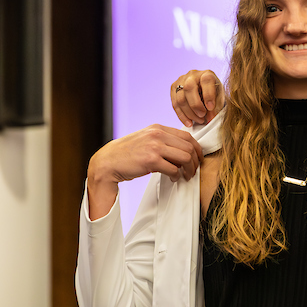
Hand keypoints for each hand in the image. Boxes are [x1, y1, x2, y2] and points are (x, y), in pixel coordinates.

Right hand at [86, 125, 203, 219]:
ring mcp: (154, 147)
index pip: (187, 136)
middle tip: (194, 170)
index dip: (197, 148)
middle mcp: (157, 134)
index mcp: (158, 128)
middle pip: (189, 146)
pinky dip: (177, 176)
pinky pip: (173, 169)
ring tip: (186, 176)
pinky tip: (174, 178)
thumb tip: (182, 150)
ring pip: (184, 157)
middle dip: (195, 161)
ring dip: (189, 169)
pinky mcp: (151, 160)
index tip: (198, 158)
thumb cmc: (127, 153)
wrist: (108, 162)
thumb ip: (162, 140)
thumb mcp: (146, 139)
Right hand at [170, 69, 225, 125]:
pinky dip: (182, 116)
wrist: (206, 91)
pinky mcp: (174, 88)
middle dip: (195, 105)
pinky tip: (189, 123)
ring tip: (199, 120)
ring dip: (189, 113)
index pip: (206, 81)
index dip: (208, 95)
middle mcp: (192, 74)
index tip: (211, 108)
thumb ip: (216, 108)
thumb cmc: (214, 94)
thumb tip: (209, 119)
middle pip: (189, 88)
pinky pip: (175, 104)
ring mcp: (181, 80)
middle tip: (202, 116)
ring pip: (180, 98)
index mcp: (207, 73)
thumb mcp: (219, 99)